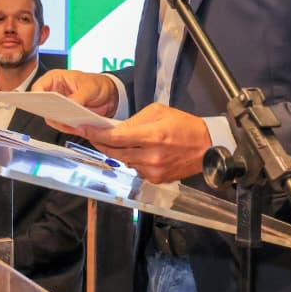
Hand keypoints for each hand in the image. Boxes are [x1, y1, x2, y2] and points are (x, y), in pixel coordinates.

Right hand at [32, 69, 118, 133]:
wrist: (109, 95)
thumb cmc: (96, 84)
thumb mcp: (89, 87)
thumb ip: (79, 96)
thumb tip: (71, 104)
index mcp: (55, 79)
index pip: (38, 88)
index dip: (37, 97)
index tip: (43, 104)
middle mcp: (54, 93)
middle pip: (43, 105)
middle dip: (50, 112)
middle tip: (58, 117)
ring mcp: (59, 106)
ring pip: (51, 117)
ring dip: (60, 122)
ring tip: (71, 124)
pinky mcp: (65, 117)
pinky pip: (61, 124)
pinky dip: (67, 127)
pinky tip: (75, 128)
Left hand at [74, 102, 210, 182]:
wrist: (207, 147)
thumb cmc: (184, 126)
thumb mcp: (158, 112)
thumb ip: (134, 121)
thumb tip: (115, 128)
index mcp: (152, 136)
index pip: (115, 138)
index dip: (96, 134)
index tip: (83, 128)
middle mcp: (151, 156)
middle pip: (114, 152)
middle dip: (100, 143)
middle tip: (91, 134)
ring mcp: (153, 170)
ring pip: (123, 161)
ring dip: (114, 152)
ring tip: (112, 141)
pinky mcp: (156, 179)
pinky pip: (134, 169)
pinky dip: (130, 160)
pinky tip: (133, 152)